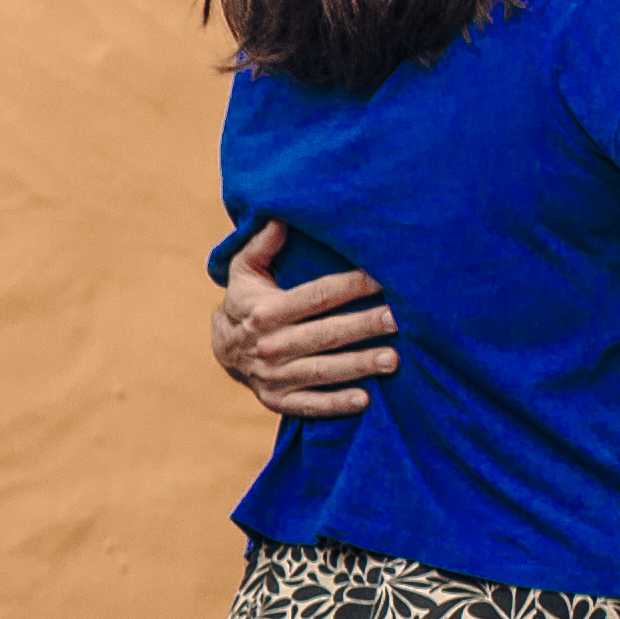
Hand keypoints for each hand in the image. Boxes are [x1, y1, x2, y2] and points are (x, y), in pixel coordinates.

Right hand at [214, 220, 395, 420]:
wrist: (222, 349)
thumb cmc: (245, 301)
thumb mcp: (245, 270)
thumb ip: (262, 243)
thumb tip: (279, 214)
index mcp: (265, 311)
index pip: (314, 297)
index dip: (348, 286)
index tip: (381, 278)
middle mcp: (269, 345)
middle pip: (323, 334)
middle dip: (362, 326)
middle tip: (397, 319)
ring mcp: (273, 376)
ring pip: (321, 370)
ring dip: (357, 365)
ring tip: (392, 359)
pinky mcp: (277, 400)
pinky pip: (308, 404)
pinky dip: (334, 404)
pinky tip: (364, 400)